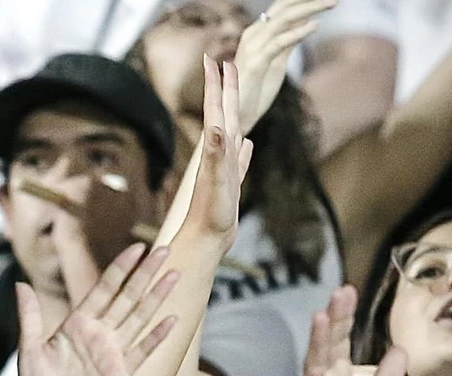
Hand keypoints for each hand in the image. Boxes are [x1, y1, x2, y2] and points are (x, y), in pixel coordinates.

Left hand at [16, 244, 179, 375]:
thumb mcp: (30, 348)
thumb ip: (30, 316)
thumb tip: (20, 284)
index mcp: (78, 322)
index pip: (104, 288)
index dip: (121, 267)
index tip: (137, 247)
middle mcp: (99, 332)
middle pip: (127, 296)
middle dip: (145, 273)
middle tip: (164, 250)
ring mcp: (113, 351)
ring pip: (139, 317)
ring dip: (157, 296)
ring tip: (175, 275)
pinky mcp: (122, 373)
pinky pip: (143, 350)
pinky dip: (158, 336)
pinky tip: (173, 320)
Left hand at [182, 58, 252, 243]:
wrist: (205, 240)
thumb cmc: (210, 214)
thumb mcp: (215, 182)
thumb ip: (216, 155)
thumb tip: (215, 127)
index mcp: (216, 150)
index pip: (216, 109)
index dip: (216, 84)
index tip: (213, 58)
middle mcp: (219, 154)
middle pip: (224, 112)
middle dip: (224, 87)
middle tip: (224, 62)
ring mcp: (225, 168)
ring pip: (231, 131)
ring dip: (233, 112)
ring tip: (234, 97)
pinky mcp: (230, 183)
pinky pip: (240, 159)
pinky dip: (244, 148)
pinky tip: (246, 143)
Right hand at [235, 0, 334, 132]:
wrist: (236, 115)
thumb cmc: (256, 89)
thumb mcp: (277, 61)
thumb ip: (288, 41)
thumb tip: (307, 22)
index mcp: (257, 33)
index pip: (281, 8)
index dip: (301, 0)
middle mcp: (253, 35)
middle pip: (283, 8)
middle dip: (309, 1)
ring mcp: (253, 48)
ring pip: (283, 20)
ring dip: (310, 9)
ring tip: (332, 3)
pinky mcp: (256, 63)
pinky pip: (279, 42)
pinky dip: (298, 32)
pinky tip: (315, 26)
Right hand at [288, 285, 408, 375]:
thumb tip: (402, 355)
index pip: (341, 343)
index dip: (345, 318)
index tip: (348, 291)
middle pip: (328, 346)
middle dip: (334, 320)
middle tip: (340, 292)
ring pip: (314, 367)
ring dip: (318, 343)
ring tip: (322, 318)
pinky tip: (316, 373)